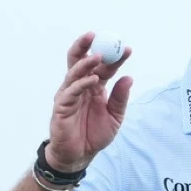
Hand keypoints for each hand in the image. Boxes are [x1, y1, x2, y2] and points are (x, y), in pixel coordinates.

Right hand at [45, 32, 133, 171]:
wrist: (79, 155)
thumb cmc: (94, 135)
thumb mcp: (115, 117)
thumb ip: (120, 98)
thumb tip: (129, 78)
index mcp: (95, 87)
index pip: (104, 67)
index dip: (115, 57)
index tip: (128, 49)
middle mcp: (80, 87)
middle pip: (79, 60)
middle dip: (85, 46)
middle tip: (96, 35)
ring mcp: (69, 95)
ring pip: (74, 72)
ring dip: (85, 63)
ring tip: (98, 56)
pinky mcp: (61, 106)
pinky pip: (71, 91)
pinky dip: (81, 84)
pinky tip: (92, 80)